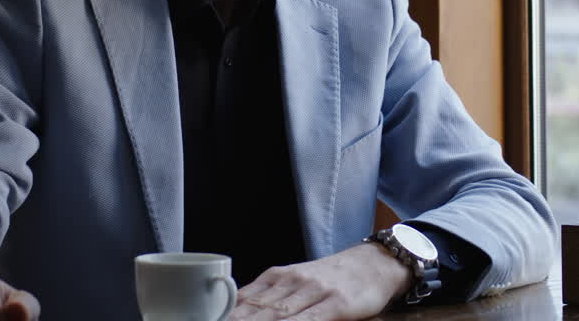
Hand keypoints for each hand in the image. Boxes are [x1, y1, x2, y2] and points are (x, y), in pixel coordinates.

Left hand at [229, 243, 412, 320]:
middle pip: (255, 311)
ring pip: (277, 316)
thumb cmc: (331, 278)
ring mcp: (314, 292)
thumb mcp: (295, 281)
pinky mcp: (336, 304)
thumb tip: (234, 312)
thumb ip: (268, 297)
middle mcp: (292, 282)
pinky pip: (309, 320)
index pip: (242, 301)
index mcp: (277, 277)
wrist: (373, 264)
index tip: (204, 319)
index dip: (224, 316)